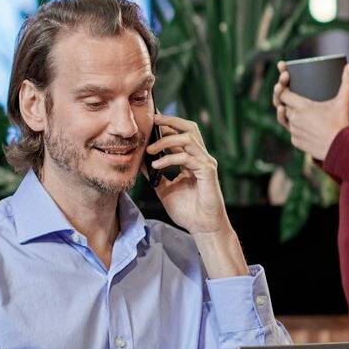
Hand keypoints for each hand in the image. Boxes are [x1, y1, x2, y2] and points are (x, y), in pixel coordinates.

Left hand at [145, 114, 230, 236]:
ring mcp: (206, 163)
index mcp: (191, 160)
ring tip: (149, 150)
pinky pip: (187, 157)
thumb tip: (140, 161)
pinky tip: (157, 165)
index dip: (166, 125)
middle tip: (151, 121)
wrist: (202, 228)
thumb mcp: (164, 189)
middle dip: (170, 121)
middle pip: (189, 128)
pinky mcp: (208, 172)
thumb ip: (155, 174)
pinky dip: (170, 158)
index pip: (180, 134)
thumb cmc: (187, 211)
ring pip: (187, 139)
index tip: (148, 123)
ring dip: (166, 141)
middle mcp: (201, 157)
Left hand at [275, 62, 348, 162]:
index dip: (281, 85)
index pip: (283, 94)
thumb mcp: (343, 101)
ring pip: (286, 118)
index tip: (284, 76)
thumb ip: (346, 82)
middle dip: (283, 97)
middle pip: (282, 105)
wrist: (340, 149)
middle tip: (288, 91)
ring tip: (295, 107)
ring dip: (288, 112)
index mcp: (302, 107)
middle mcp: (294, 118)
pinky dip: (294, 125)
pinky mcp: (295, 141)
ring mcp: (293, 131)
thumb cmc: (340, 123)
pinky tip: (301, 122)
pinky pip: (291, 131)